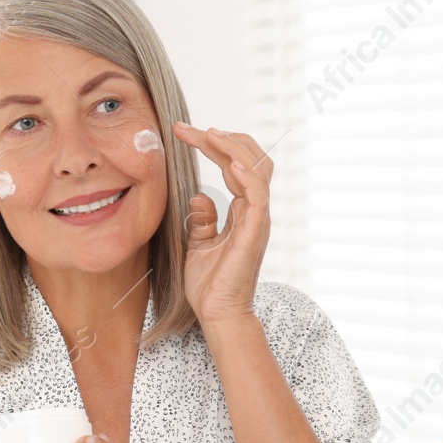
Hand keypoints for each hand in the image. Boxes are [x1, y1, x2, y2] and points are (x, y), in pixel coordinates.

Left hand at [171, 121, 272, 327]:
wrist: (217, 314)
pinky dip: (246, 175)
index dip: (214, 146)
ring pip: (257, 170)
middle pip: (251, 160)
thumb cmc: (209, 285)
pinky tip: (229, 162)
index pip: (235, 166)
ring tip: (208, 134)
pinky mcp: (254, 233)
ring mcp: (257, 221)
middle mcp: (254, 212)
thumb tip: (199, 195)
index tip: (184, 133)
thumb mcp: (197, 245)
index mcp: (243, 212)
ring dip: (233, 148)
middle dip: (223, 138)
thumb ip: (202, 220)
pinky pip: (257, 196)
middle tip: (188, 128)